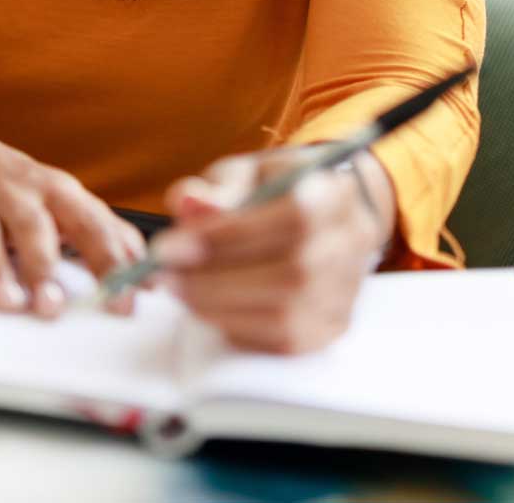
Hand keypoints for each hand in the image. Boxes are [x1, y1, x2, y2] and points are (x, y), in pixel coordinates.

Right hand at [0, 119, 148, 318]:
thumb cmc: (17, 186)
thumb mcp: (64, 199)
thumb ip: (105, 232)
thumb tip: (149, 275)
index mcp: (56, 192)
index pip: (91, 226)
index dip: (110, 263)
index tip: (125, 301)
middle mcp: (16, 193)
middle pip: (34, 227)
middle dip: (44, 265)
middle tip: (53, 306)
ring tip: (7, 302)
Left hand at [152, 148, 394, 353]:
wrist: (323, 218)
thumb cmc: (276, 190)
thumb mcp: (247, 173)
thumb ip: (218, 187)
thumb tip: (189, 205)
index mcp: (334, 194)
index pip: (293, 219)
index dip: (228, 236)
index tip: (170, 245)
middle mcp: (350, 245)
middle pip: (290, 273)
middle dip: (214, 278)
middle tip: (164, 273)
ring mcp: (346, 292)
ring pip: (285, 314)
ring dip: (218, 305)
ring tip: (178, 287)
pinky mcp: (331, 327)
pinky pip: (282, 340)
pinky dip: (236, 326)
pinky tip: (207, 305)